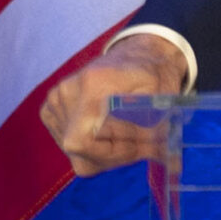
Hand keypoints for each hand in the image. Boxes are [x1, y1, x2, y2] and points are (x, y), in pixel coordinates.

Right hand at [40, 35, 190, 175]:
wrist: (136, 55)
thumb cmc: (152, 74)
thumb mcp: (163, 96)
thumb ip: (159, 129)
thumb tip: (169, 164)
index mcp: (92, 84)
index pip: (83, 140)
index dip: (110, 152)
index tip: (143, 147)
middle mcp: (66, 92)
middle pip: (80, 151)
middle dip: (115, 156)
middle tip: (144, 148)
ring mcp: (55, 101)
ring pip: (76, 154)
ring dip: (108, 155)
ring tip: (131, 140)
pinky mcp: (50, 110)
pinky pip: (70, 148)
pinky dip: (94, 150)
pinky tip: (111, 135)